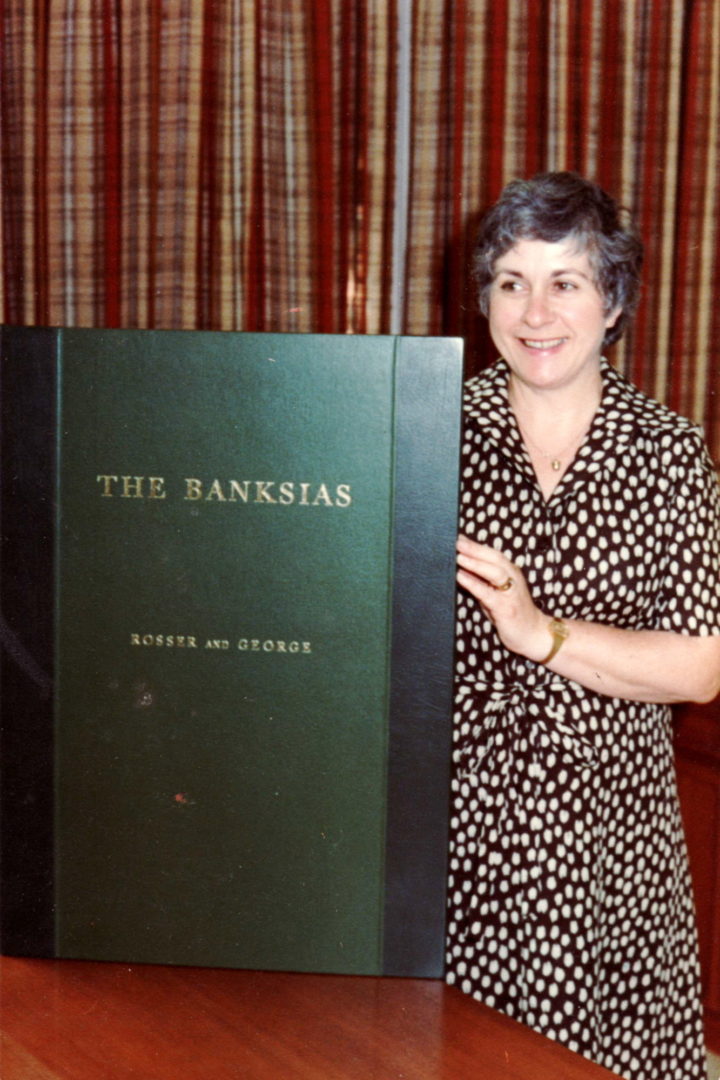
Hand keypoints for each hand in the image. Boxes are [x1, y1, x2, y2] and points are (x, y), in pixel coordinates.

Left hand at [456, 534, 548, 660]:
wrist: (533, 634)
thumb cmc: (511, 612)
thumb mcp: (495, 593)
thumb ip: (482, 581)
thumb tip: (461, 568)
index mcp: (510, 572)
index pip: (492, 554)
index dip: (476, 545)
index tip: (458, 536)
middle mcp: (513, 579)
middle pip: (494, 558)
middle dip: (475, 549)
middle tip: (456, 541)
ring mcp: (511, 593)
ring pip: (494, 572)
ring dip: (475, 563)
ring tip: (458, 556)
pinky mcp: (506, 608)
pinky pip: (488, 593)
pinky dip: (474, 583)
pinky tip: (461, 577)